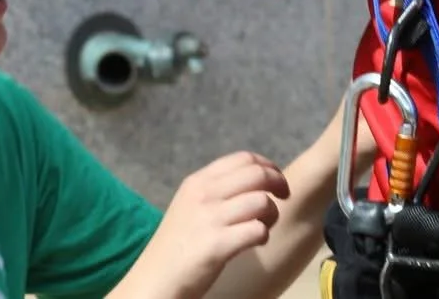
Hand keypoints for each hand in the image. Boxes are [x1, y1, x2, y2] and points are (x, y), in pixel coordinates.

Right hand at [130, 151, 291, 298]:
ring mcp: (209, 219)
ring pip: (262, 201)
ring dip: (272, 214)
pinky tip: (255, 242)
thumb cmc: (176, 247)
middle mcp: (203, 195)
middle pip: (258, 174)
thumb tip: (253, 179)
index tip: (276, 180)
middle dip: (279, 184)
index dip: (268, 165)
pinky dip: (263, 235)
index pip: (244, 158)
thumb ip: (215, 190)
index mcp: (197, 182)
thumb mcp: (189, 206)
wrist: (155, 281)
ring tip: (265, 226)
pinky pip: (257, 230)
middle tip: (283, 198)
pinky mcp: (216, 245)